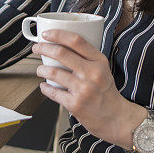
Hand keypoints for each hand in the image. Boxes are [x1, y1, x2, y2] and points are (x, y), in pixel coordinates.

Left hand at [32, 30, 133, 144]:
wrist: (117, 118)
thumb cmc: (106, 92)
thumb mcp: (104, 69)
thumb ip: (87, 58)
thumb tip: (62, 45)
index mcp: (99, 61)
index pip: (76, 40)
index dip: (57, 34)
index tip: (46, 34)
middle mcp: (92, 73)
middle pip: (61, 53)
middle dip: (43, 48)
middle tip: (36, 48)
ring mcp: (83, 89)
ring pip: (53, 72)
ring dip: (41, 69)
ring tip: (40, 70)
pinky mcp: (75, 104)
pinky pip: (52, 92)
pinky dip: (45, 87)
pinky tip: (44, 86)